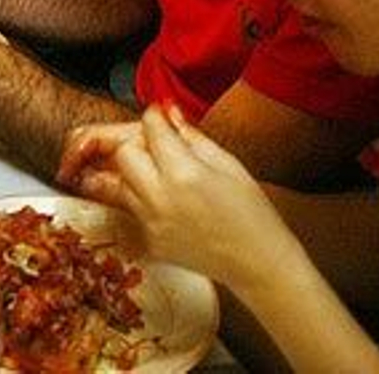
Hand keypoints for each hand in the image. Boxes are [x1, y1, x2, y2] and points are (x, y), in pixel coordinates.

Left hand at [59, 106, 290, 290]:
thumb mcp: (229, 164)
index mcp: (184, 173)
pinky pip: (129, 209)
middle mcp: (160, 198)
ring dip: (133, 172)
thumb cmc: (253, 214)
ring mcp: (151, 223)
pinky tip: (168, 201)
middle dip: (137, 144)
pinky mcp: (148, 241)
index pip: (150, 129)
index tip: (159, 116)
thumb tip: (167, 113)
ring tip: (161, 174)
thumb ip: (191, 136)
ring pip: (118, 182)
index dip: (155, 117)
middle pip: (123, 154)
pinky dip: (141, 199)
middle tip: (158, 148)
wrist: (260, 265)